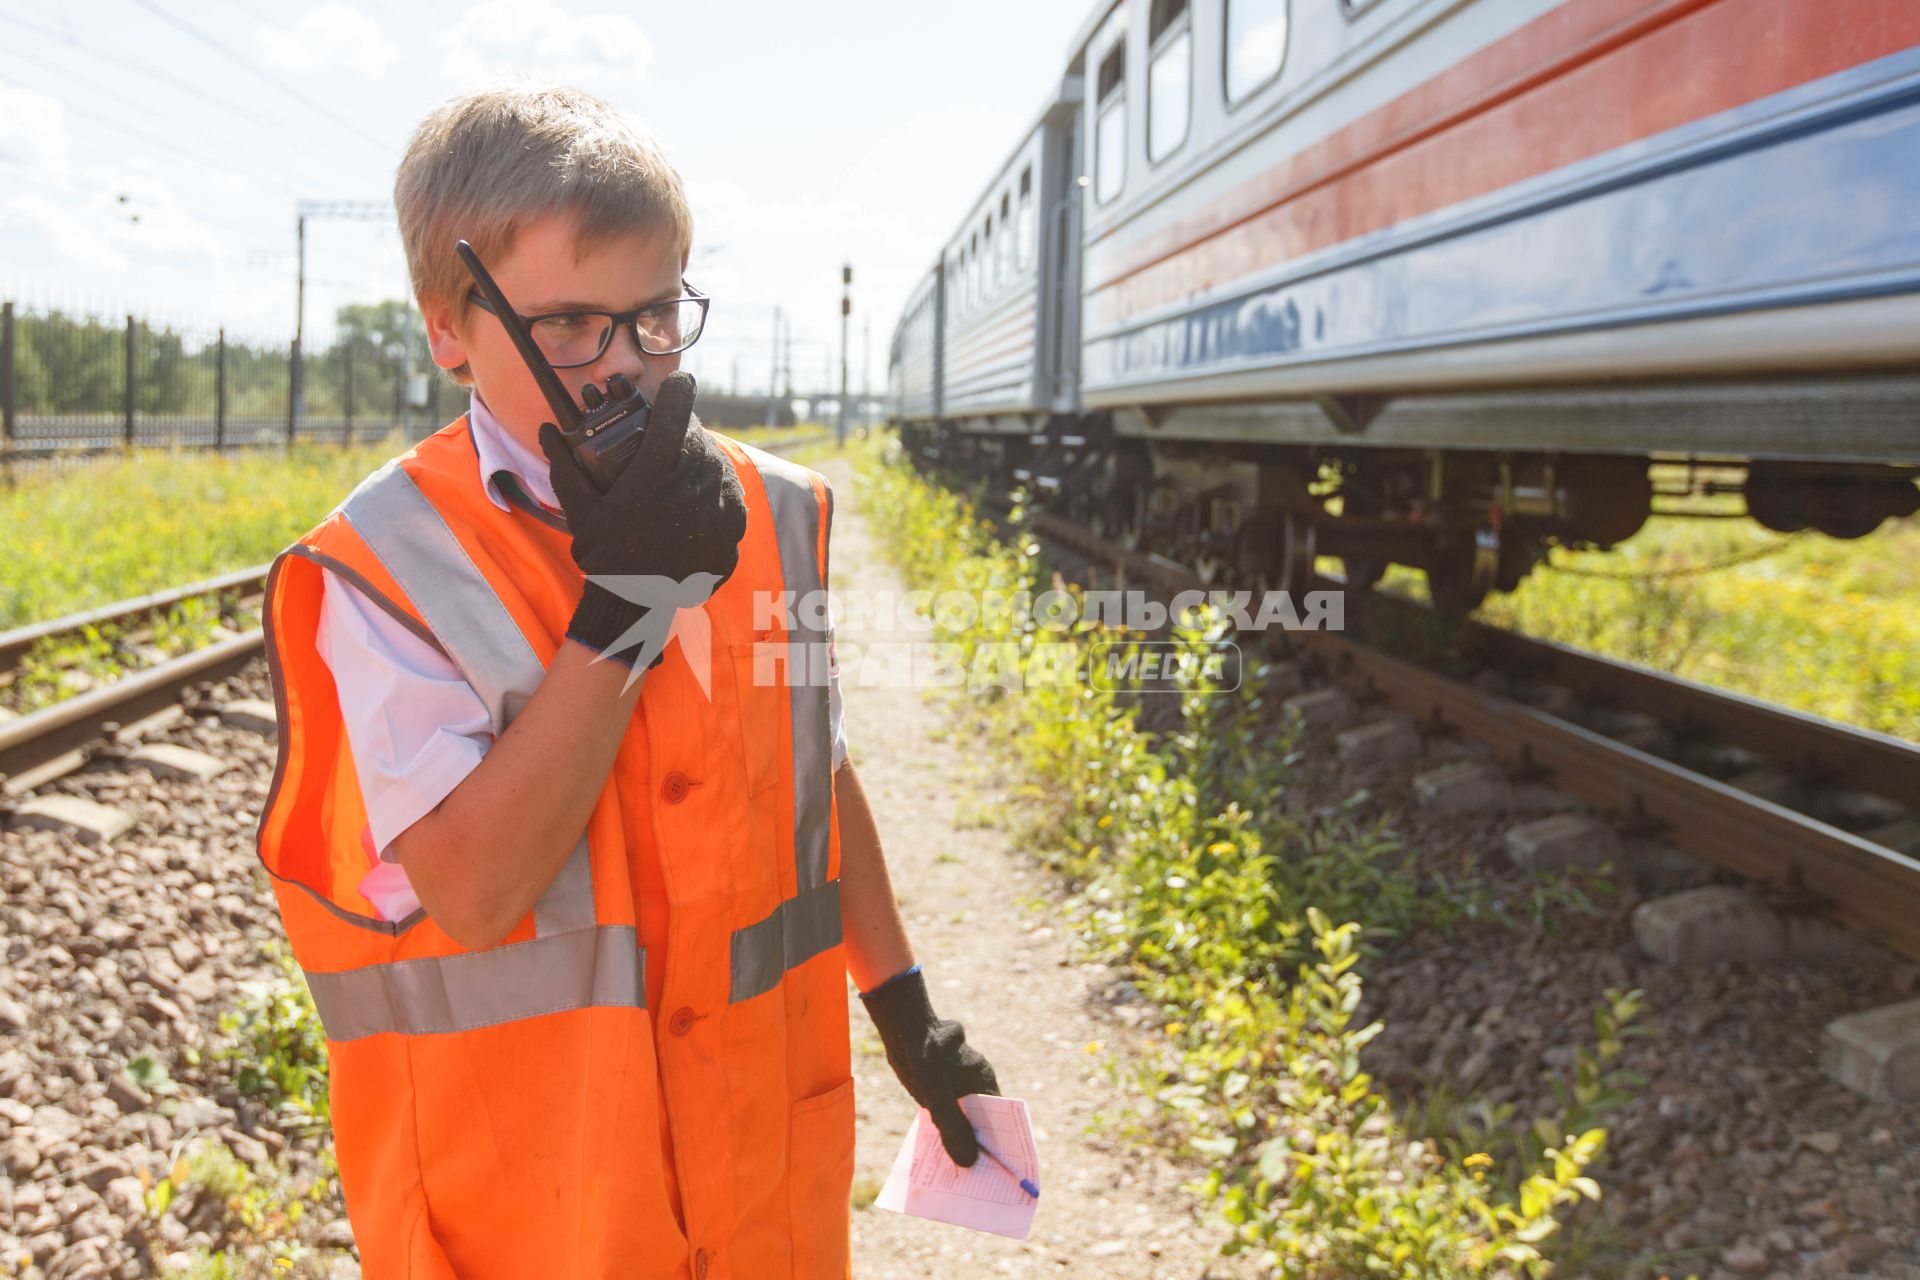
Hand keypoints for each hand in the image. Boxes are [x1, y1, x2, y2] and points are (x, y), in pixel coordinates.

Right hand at [538, 371, 747, 667]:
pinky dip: (715, 491)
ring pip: (716, 462)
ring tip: (681, 471)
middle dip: (683, 430)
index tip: (674, 385)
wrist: (635, 605)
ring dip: (700, 460)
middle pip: (698, 433)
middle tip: (667, 439)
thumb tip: (546, 429)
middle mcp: (696, 478)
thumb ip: (564, 464)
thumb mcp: (580, 509)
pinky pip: (729, 494)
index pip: (678, 402)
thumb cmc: (604, 554)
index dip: (676, 387)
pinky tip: (698, 499)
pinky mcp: (734, 526)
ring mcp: (720, 503)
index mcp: (659, 464)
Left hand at [859, 968, 1001, 1166]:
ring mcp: (958, 1089)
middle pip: (982, 1125)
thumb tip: (968, 1162)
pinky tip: (934, 1154)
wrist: (902, 1028)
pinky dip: (943, 1134)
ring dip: (958, 1145)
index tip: (1000, 1176)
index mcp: (983, 1082)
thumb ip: (951, 1125)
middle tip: (973, 1185)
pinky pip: (947, 1118)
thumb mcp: (934, 1093)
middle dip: (977, 1151)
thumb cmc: (923, 1053)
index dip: (1000, 1148)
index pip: (1000, 1122)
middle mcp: (975, 1086)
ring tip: (954, 1177)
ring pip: (963, 1123)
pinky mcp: (942, 1091)